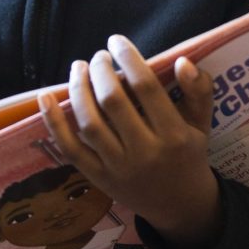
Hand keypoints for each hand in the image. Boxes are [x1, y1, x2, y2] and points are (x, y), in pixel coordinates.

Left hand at [38, 35, 222, 248]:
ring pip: (89, 123)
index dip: (128, 59)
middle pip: (113, 102)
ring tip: (79, 67)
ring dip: (78, 89)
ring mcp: (118, 168)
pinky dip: (54, 123)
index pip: (146, 88)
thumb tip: (182, 60)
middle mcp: (145, 152)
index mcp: (174, 135)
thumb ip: (198, 90)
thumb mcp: (203, 123)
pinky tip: (45, 98)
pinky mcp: (98, 178)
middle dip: (101, 71)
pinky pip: (70, 149)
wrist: (179, 207)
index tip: (117, 41)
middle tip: (98, 56)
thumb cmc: (189, 155)